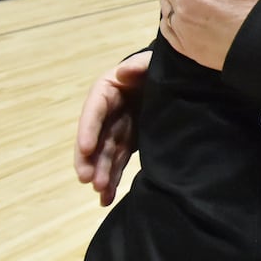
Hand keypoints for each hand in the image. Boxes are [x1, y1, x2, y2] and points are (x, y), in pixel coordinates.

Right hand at [73, 51, 151, 205]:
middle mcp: (107, 112)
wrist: (176, 79)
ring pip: (104, 155)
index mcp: (108, 90)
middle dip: (90, 159)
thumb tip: (121, 73)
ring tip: (100, 191)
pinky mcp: (127, 142)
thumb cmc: (159, 67)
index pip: (94, 111)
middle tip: (88, 179)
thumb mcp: (150, 63)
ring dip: (101, 173)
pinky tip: (106, 198)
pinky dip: (112, 180)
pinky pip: (117, 163)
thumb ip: (138, 65)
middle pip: (94, 138)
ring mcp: (117, 129)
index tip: (85, 148)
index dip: (88, 129)